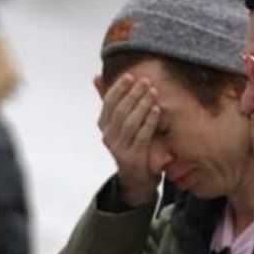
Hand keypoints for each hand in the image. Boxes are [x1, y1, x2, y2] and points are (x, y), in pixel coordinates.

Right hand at [95, 74, 160, 206]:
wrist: (136, 178)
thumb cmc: (129, 144)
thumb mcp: (118, 123)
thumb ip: (110, 102)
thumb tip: (97, 77)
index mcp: (104, 126)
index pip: (108, 104)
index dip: (118, 88)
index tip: (130, 76)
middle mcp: (108, 137)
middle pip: (120, 111)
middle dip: (133, 94)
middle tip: (146, 81)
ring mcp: (119, 148)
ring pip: (130, 123)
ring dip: (142, 105)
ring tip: (153, 92)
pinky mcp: (132, 158)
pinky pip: (141, 137)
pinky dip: (149, 122)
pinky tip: (157, 110)